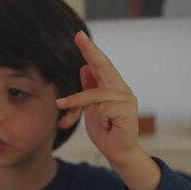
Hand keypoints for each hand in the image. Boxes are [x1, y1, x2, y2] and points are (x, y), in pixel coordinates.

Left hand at [56, 31, 139, 166]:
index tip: (79, 36)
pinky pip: (102, 107)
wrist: (118, 153)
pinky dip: (97, 117)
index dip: (90, 51)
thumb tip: (85, 68)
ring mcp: (126, 99)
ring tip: (63, 106)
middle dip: (90, 51)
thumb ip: (90, 89)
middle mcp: (122, 90)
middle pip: (104, 67)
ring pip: (96, 93)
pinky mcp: (127, 110)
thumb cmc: (106, 131)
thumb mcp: (91, 108)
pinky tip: (105, 125)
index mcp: (113, 87)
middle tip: (79, 36)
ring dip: (77, 101)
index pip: (101, 66)